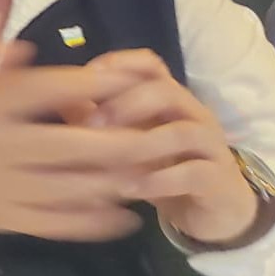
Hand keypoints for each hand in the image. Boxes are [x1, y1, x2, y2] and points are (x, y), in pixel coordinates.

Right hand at [0, 43, 154, 240]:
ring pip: (71, 189)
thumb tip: (24, 47)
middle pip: (71, 147)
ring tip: (153, 172)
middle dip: (123, 142)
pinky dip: (94, 223)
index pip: (44, 91)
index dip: (90, 84)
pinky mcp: (4, 219)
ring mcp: (2, 188)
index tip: (129, 77)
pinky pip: (56, 224)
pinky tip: (125, 217)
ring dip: (116, 182)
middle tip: (161, 134)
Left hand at [83, 50, 259, 245]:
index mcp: (168, 99)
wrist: (212, 211)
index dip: (119, 64)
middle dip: (126, 103)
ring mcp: (210, 145)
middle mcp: (193, 114)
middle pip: (166, 90)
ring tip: (109, 162)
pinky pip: (193, 173)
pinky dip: (159, 181)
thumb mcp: (126, 143)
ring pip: (183, 131)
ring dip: (142, 145)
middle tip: (92, 124)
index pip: (150, 65)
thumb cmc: (162, 168)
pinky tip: (130, 190)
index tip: (86, 76)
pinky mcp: (218, 179)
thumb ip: (95, 121)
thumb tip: (56, 100)